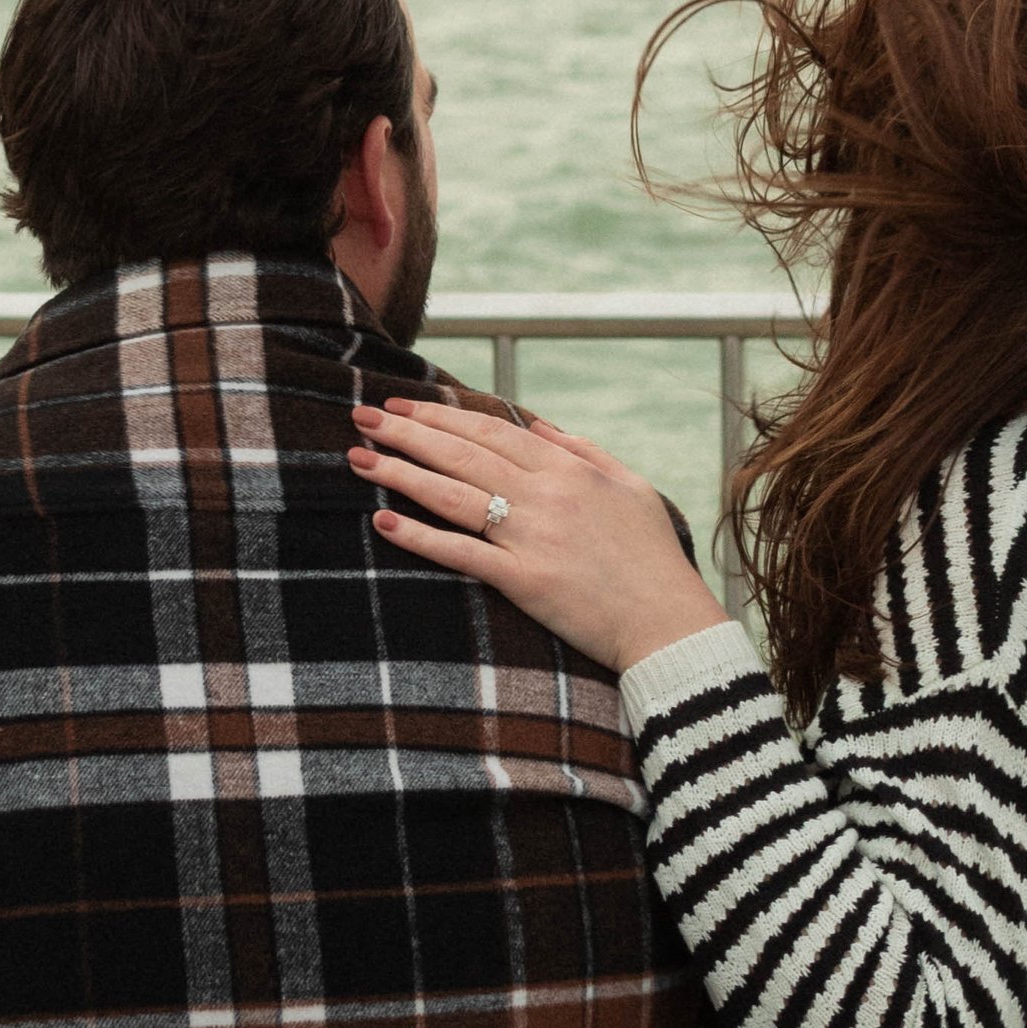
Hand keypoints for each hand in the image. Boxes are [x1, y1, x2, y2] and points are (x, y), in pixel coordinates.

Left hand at [348, 397, 730, 676]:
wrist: (669, 623)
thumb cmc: (654, 558)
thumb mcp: (631, 487)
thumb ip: (585, 450)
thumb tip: (539, 424)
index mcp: (569, 470)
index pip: (491, 431)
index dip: (442, 415)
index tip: (402, 404)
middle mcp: (546, 496)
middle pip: (462, 455)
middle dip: (408, 432)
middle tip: (362, 416)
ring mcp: (532, 537)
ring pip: (452, 496)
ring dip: (400, 474)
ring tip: (358, 458)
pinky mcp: (524, 580)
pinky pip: (461, 553)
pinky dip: (419, 537)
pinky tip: (384, 522)